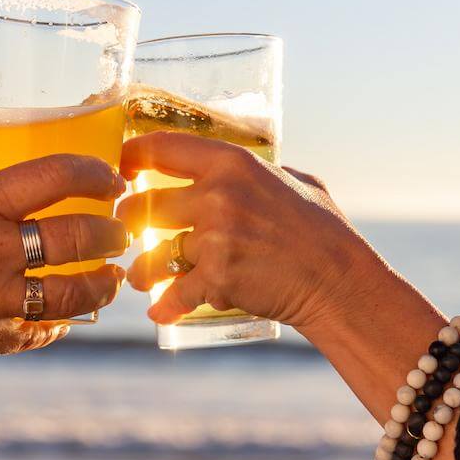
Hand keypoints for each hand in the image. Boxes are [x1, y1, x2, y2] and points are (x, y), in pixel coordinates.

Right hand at [0, 154, 128, 367]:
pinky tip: (66, 315)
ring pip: (74, 292)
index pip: (55, 175)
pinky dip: (58, 322)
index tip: (114, 179)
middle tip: (121, 232)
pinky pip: (41, 329)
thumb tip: (43, 208)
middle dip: (111, 234)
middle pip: (78, 237)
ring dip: (101, 284)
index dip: (95, 173)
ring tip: (109, 278)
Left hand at [117, 132, 375, 331]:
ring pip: (154, 253)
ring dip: (142, 269)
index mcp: (232, 163)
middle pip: (145, 204)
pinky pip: (176, 293)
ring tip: (139, 277)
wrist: (338, 280)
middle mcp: (218, 196)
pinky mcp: (217, 279)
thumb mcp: (295, 180)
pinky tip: (160, 312)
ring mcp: (215, 238)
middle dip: (129, 221)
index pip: (162, 148)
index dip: (131, 157)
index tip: (121, 168)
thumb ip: (260, 171)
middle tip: (127, 230)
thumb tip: (238, 166)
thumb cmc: (323, 229)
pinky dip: (166, 306)